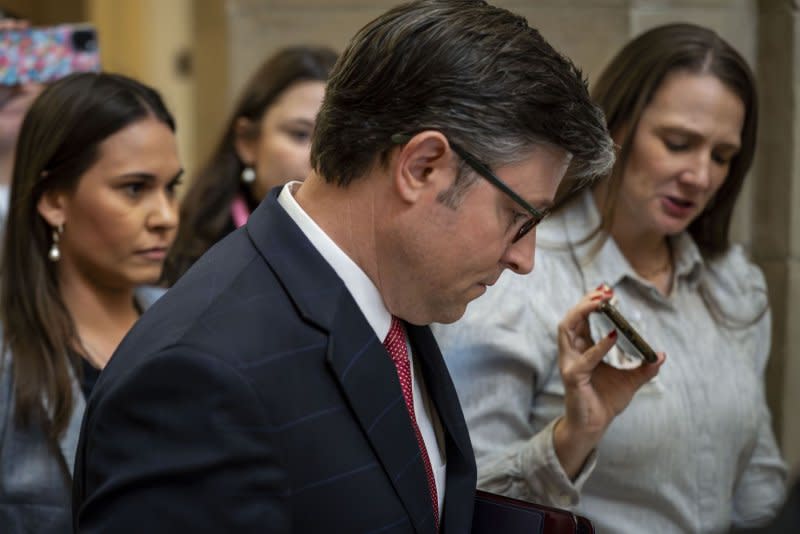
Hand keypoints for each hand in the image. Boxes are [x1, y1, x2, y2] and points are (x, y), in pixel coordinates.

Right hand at [552, 285, 665, 477]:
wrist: (594, 426)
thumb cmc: (606, 401)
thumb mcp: (631, 381)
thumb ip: (645, 368)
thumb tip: (662, 355)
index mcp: (581, 349)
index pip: (581, 319)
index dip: (590, 302)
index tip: (606, 289)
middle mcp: (571, 353)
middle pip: (570, 318)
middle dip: (585, 302)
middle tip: (604, 291)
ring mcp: (569, 364)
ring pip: (567, 329)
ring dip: (582, 313)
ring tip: (601, 303)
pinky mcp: (573, 377)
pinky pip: (585, 359)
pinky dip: (598, 346)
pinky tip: (612, 336)